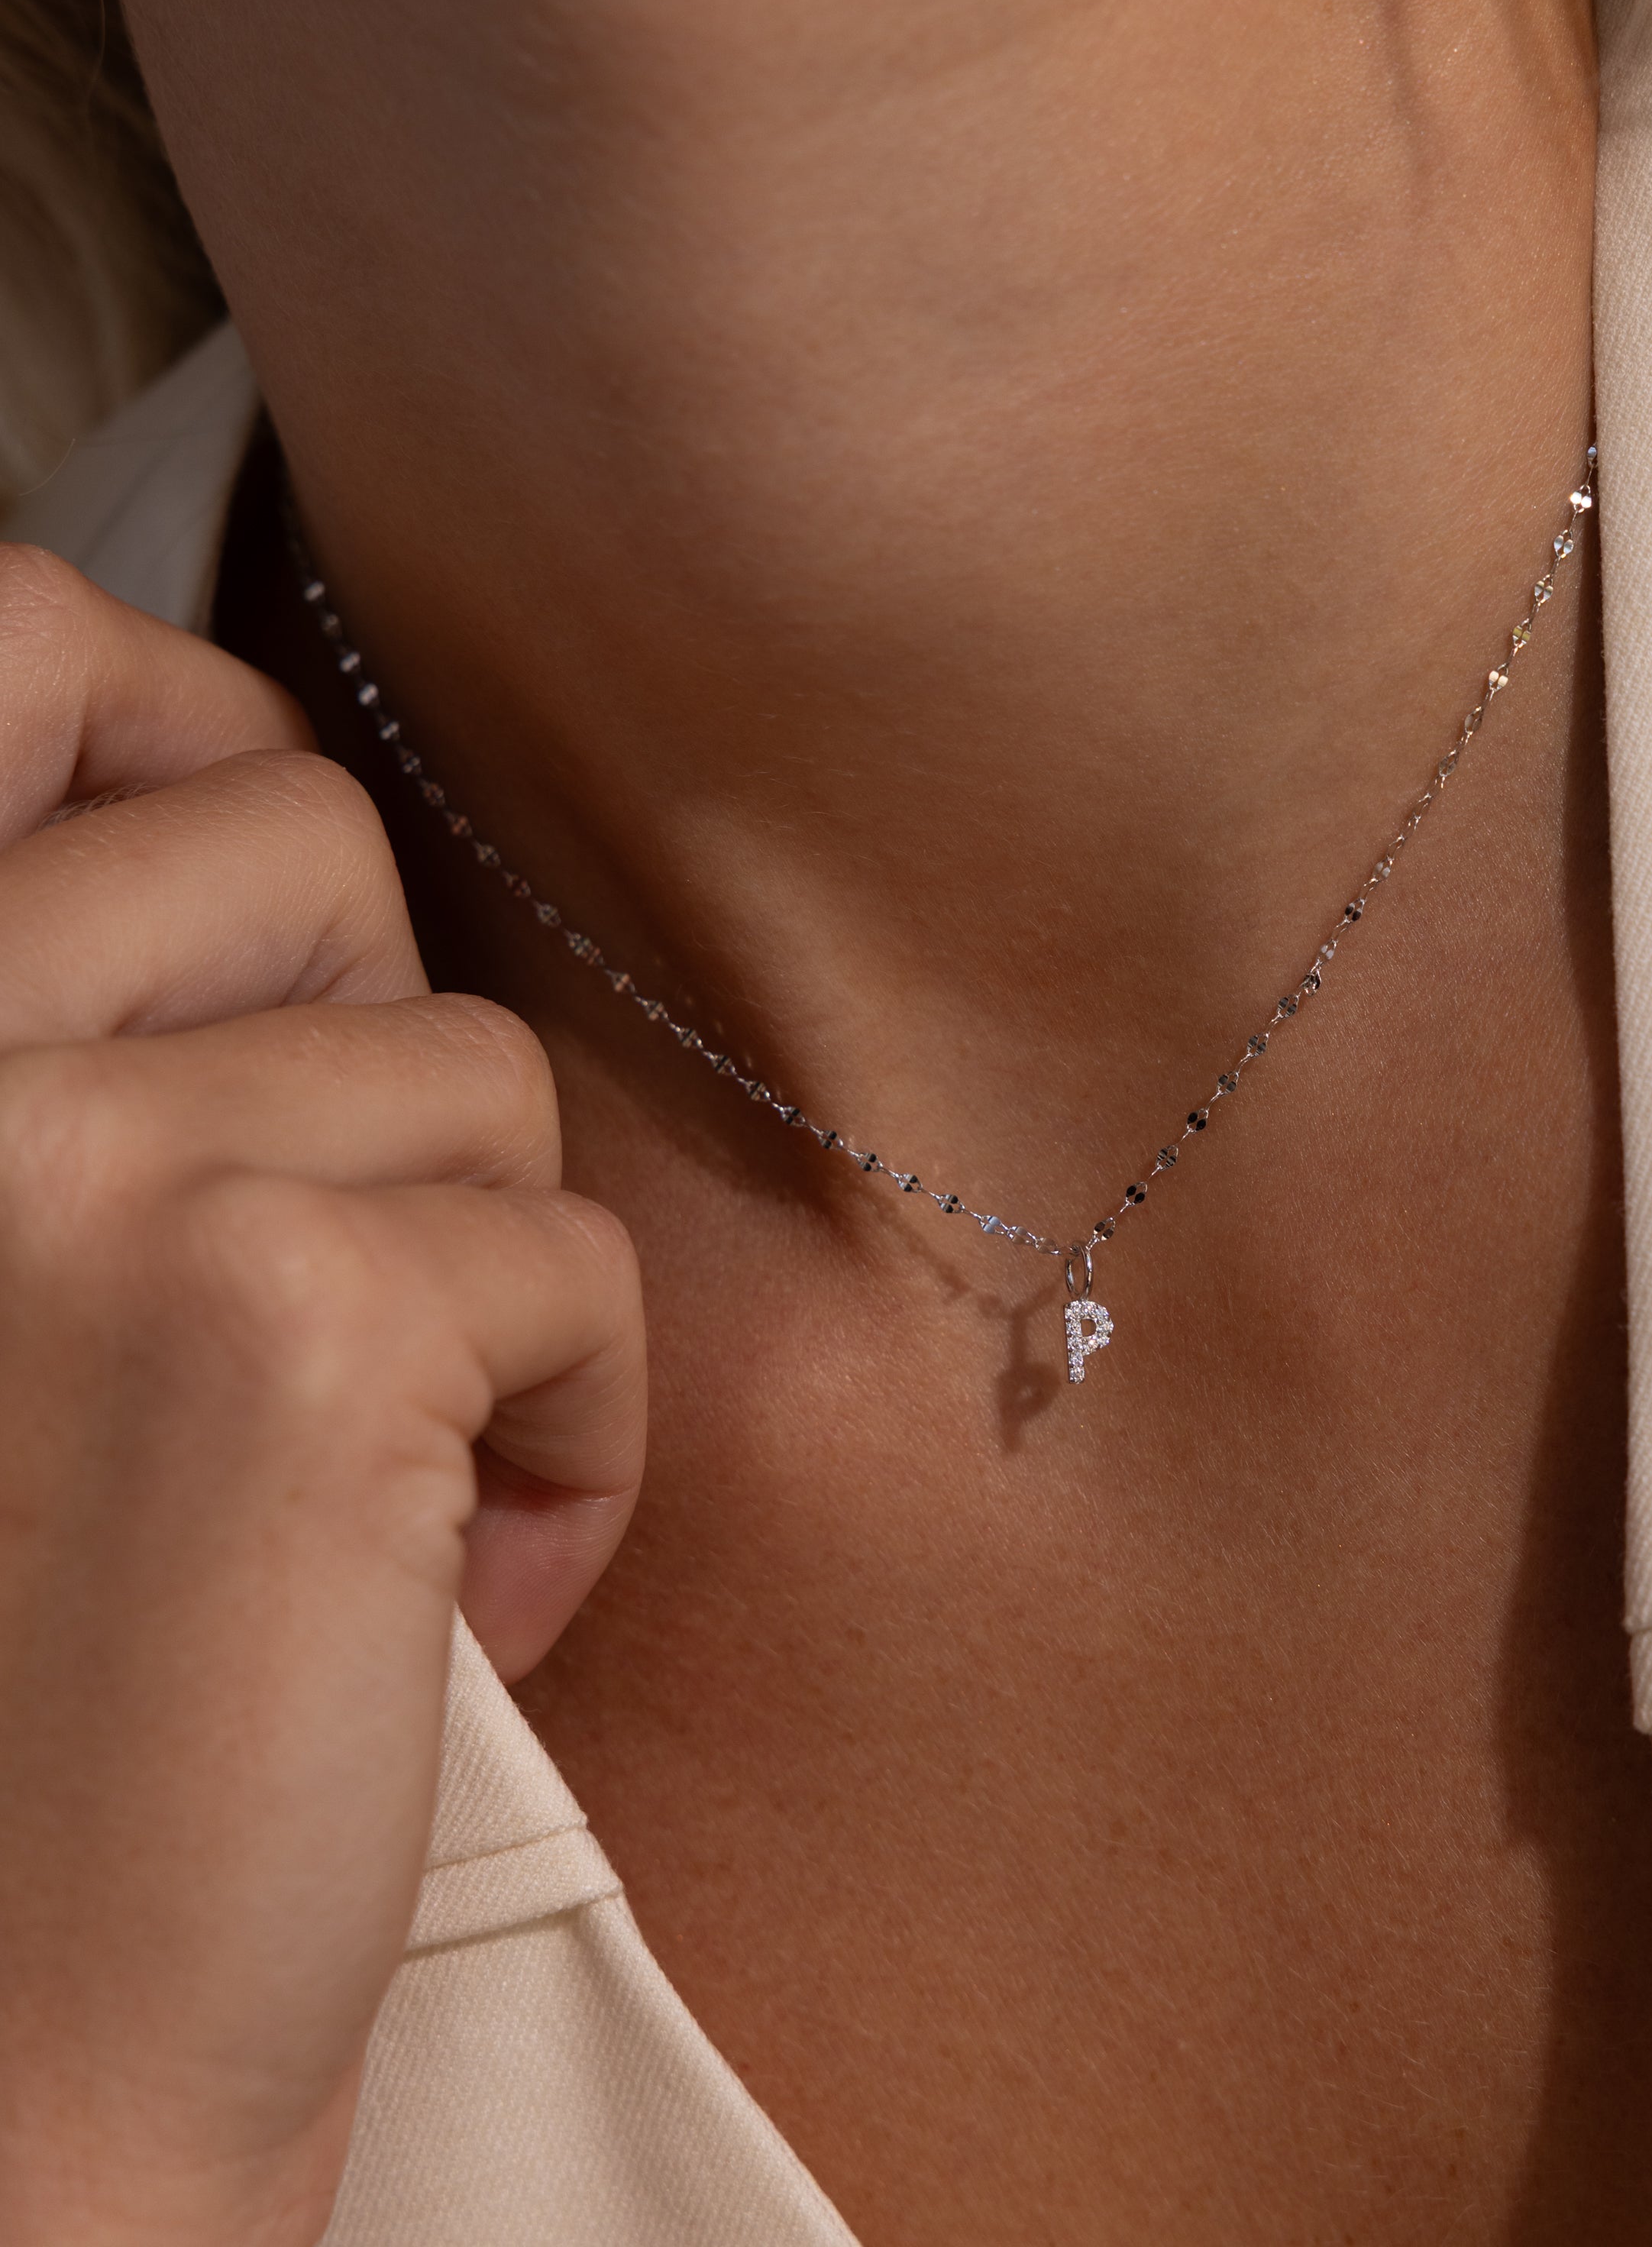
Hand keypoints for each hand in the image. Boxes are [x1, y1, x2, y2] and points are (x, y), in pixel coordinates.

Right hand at [0, 546, 645, 2244]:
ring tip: (359, 1474)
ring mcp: (63, 1162)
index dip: (180, 751)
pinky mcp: (277, 1317)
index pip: (26, 639)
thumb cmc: (29, 1636)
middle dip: (373, 1059)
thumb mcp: (7, 1259)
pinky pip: (570, 1260)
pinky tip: (431, 1583)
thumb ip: (93, 1025)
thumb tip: (259, 792)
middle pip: (310, 838)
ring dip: (477, 1274)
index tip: (249, 947)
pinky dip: (565, 1425)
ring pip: (476, 1067)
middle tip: (314, 1272)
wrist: (17, 2036)